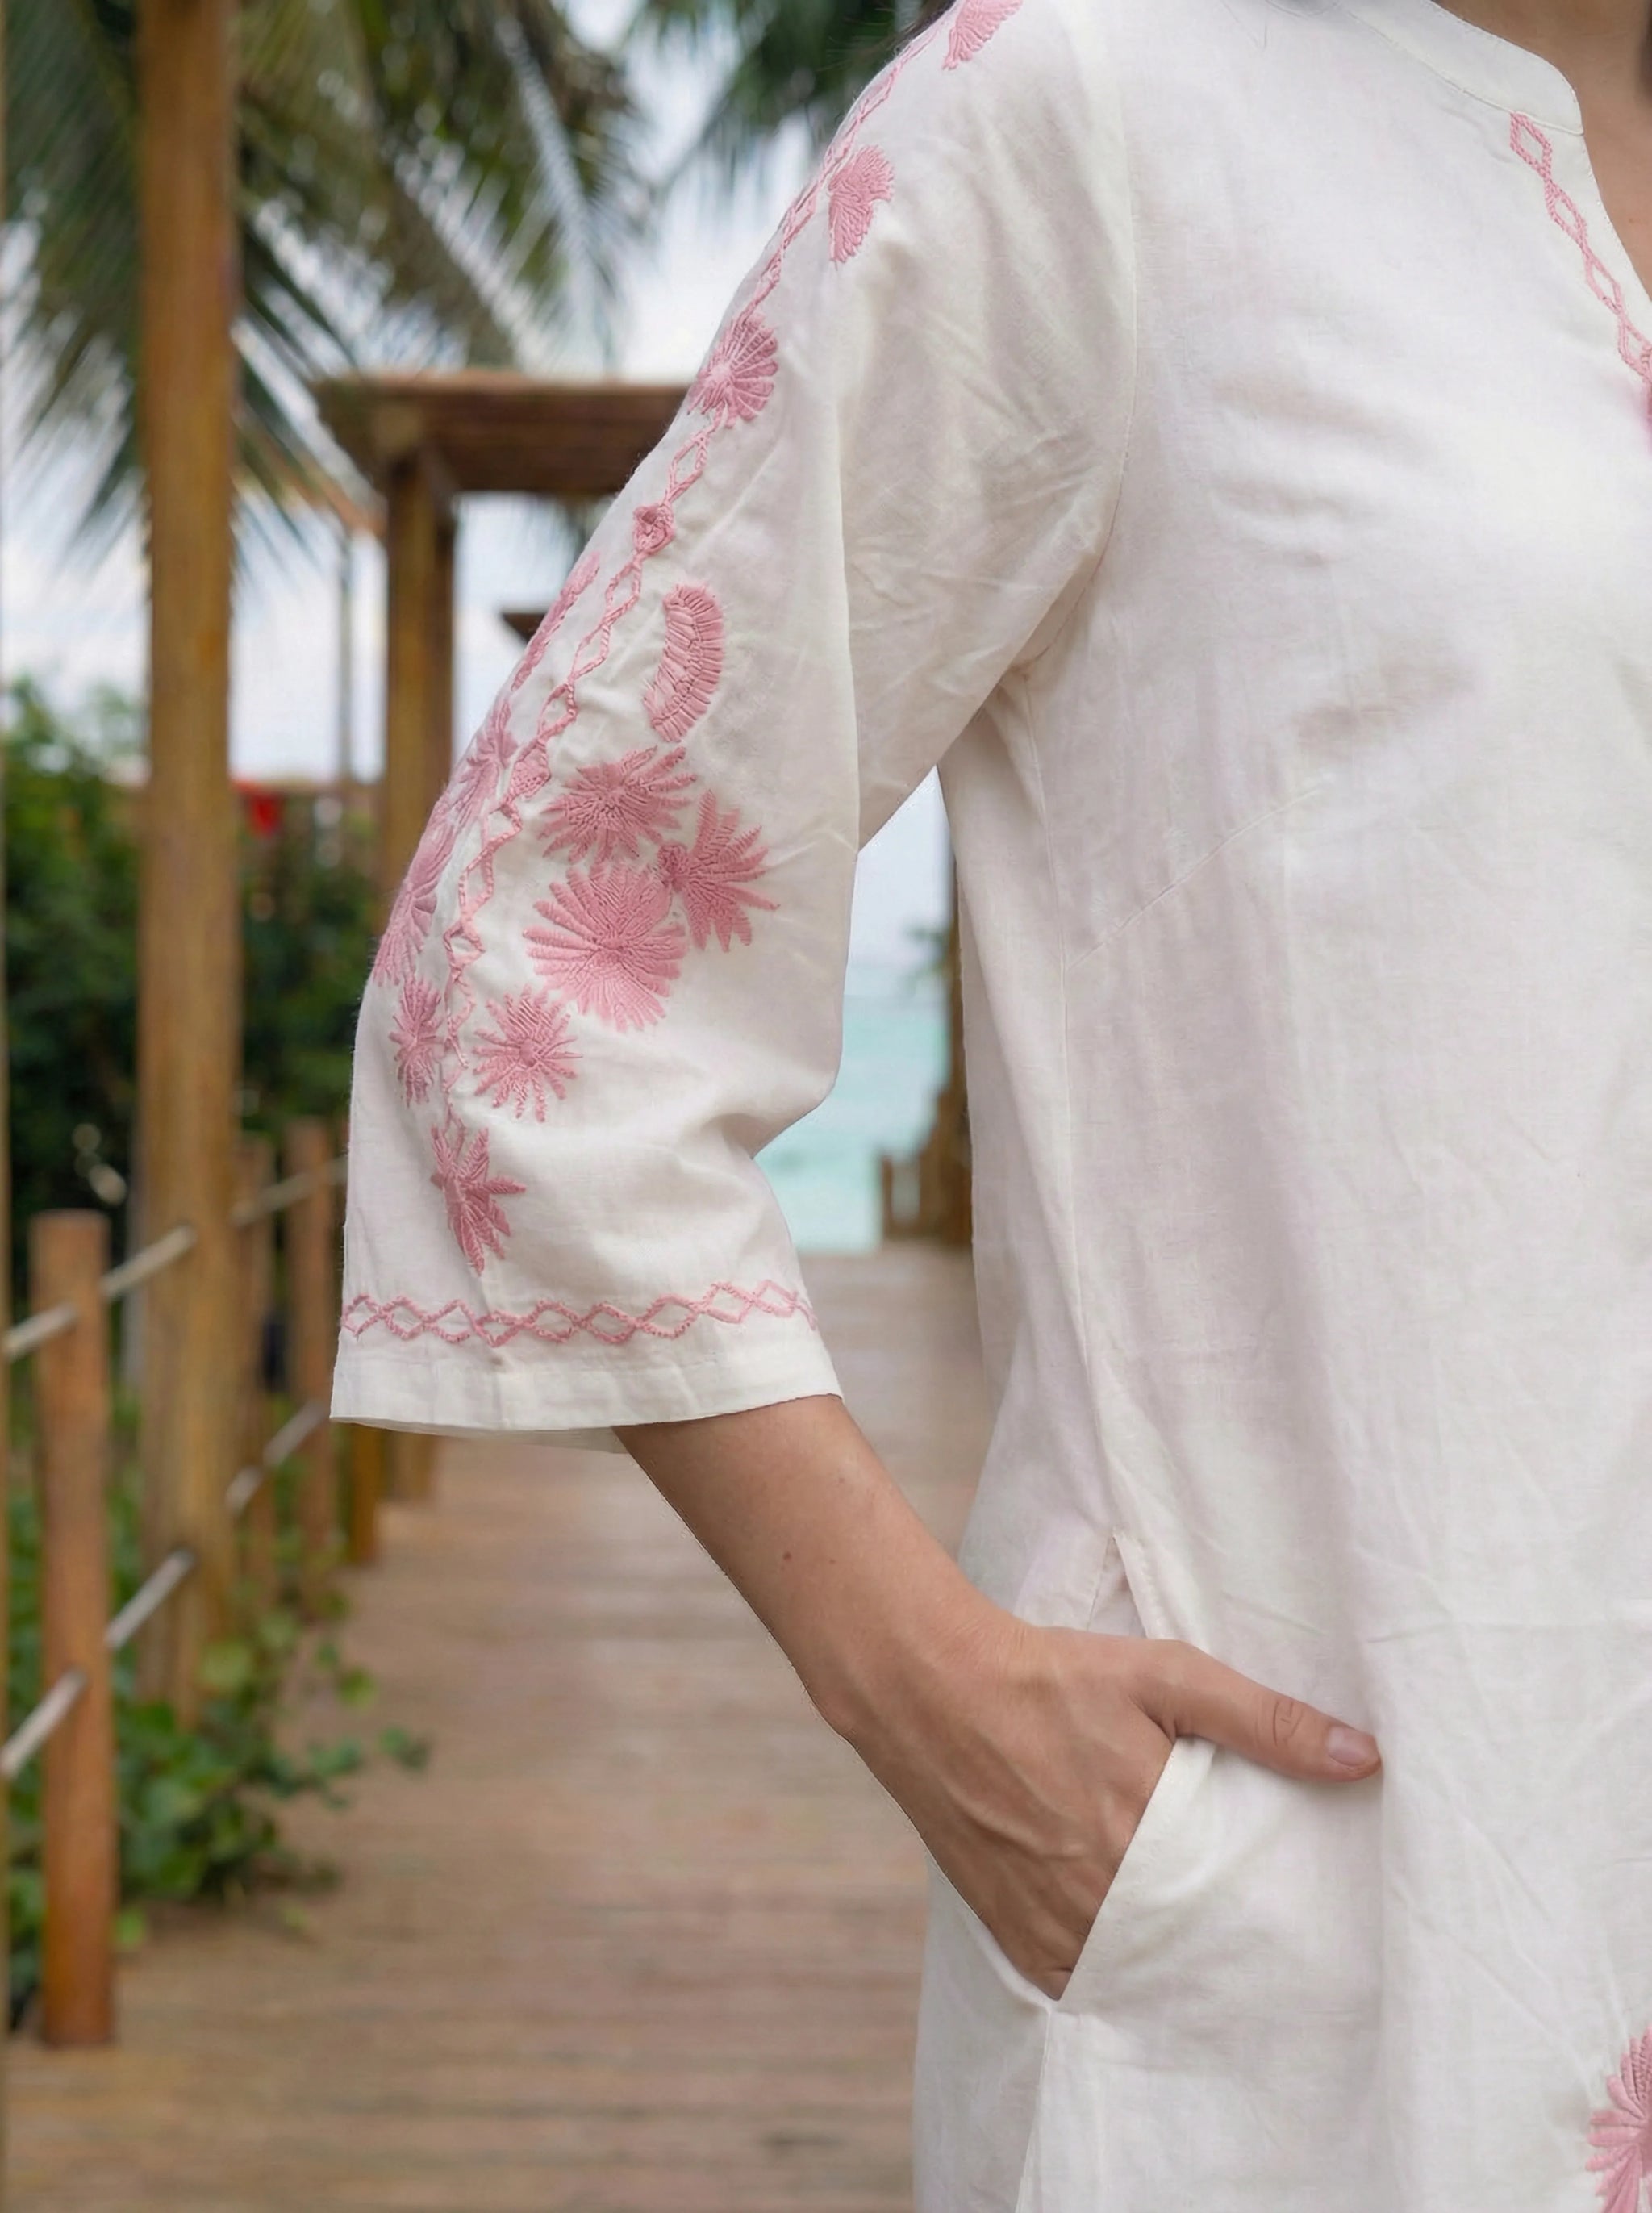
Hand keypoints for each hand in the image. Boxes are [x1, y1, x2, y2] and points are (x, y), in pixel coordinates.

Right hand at [845, 1606, 1381, 1998]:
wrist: (931, 1689)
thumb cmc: (1052, 1676)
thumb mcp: (1164, 1675)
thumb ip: (1263, 1719)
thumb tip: (1364, 1757)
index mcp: (1151, 1831)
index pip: (1245, 1905)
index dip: (1277, 1913)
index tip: (1307, 1916)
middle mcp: (1104, 1892)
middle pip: (1198, 1948)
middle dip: (1232, 1944)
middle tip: (1270, 1941)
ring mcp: (1054, 1920)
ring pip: (1142, 1973)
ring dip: (1175, 1964)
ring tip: (1209, 1947)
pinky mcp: (1013, 1932)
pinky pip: (1082, 1983)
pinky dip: (1113, 1975)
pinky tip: (1138, 1953)